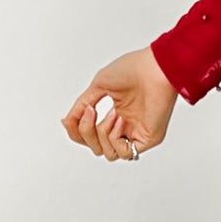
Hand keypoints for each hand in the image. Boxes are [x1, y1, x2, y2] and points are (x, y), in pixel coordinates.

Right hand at [61, 47, 177, 161]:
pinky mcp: (147, 139)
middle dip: (86, 132)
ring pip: (108, 154)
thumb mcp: (97, 87)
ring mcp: (136, 134)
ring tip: (113, 113)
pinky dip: (116, 138)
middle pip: (96, 148)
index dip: (78, 131)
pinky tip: (121, 119)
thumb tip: (66, 122)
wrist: (154, 67)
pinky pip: (124, 153)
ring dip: (103, 133)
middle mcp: (126, 127)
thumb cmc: (132, 69)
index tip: (74, 116)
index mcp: (115, 115)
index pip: (90, 136)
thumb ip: (81, 107)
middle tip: (91, 111)